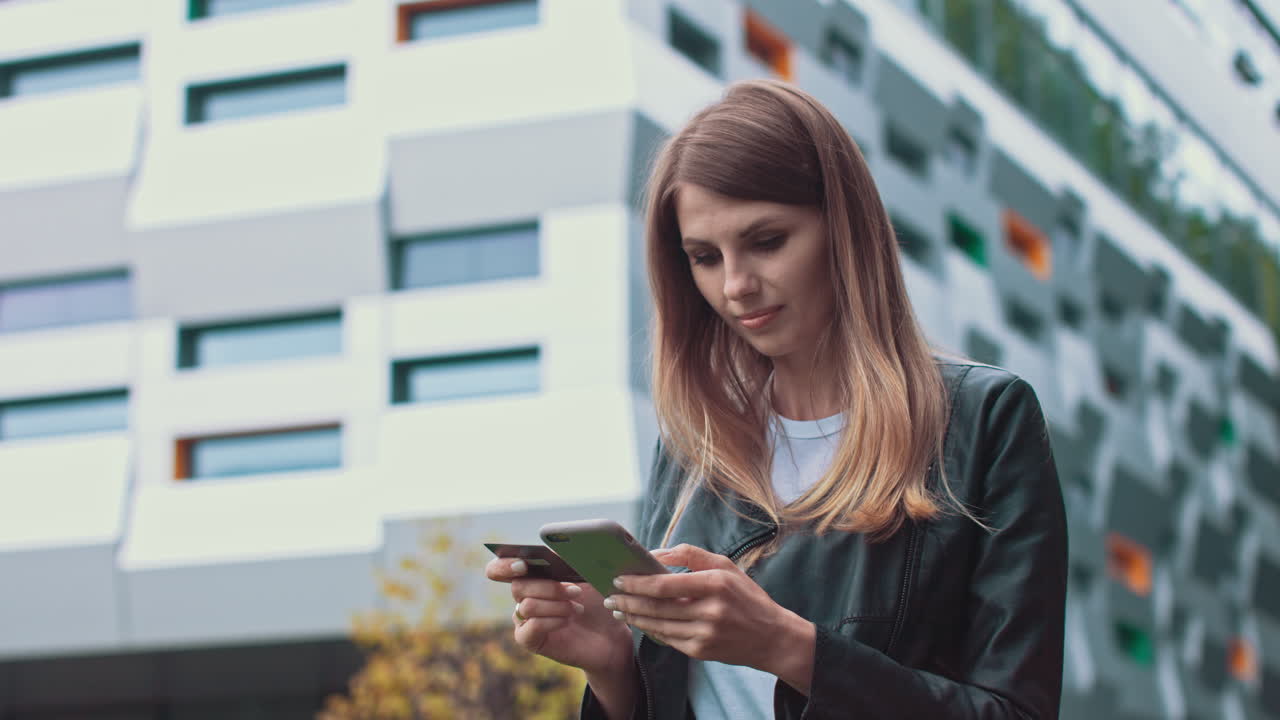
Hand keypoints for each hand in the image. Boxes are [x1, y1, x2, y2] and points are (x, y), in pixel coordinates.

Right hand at [485, 557, 633, 675]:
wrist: (610, 634)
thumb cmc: (595, 601)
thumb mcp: (585, 575)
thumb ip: (567, 560)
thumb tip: (555, 550)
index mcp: (530, 576)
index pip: (499, 569)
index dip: (504, 565)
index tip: (522, 565)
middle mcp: (522, 597)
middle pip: (518, 586)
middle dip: (548, 587)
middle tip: (576, 591)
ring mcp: (524, 620)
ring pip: (526, 606)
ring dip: (556, 605)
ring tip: (578, 608)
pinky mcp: (530, 640)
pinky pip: (531, 627)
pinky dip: (551, 620)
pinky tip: (567, 620)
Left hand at [606, 544, 814, 683]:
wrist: (772, 637)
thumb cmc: (746, 596)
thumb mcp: (726, 566)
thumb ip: (691, 554)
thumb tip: (657, 553)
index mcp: (715, 584)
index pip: (665, 585)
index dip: (637, 583)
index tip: (618, 579)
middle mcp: (710, 611)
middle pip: (656, 607)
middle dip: (628, 602)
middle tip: (610, 597)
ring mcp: (705, 634)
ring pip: (658, 625)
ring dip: (634, 618)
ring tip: (619, 610)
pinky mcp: (702, 651)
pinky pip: (668, 640)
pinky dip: (651, 630)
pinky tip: (641, 622)